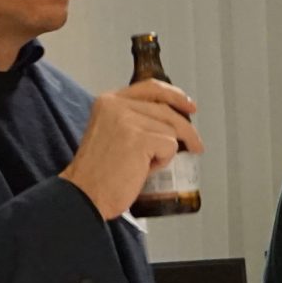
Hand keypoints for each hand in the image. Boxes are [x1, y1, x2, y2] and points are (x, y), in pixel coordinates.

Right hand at [59, 78, 203, 219]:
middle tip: (196, 144)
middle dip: (186, 129)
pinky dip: (163, 161)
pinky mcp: (139, 139)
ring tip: (144, 165)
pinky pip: (170, 146)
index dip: (174, 95)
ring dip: (166, 151)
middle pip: (166, 109)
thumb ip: (133, 120)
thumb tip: (168, 122)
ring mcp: (127, 120)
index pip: (150, 87)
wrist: (85, 195)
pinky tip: (143, 169)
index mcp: (108, 101)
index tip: (189, 105)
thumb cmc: (98, 173)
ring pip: (170, 130)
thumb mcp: (111, 133)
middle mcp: (116, 106)